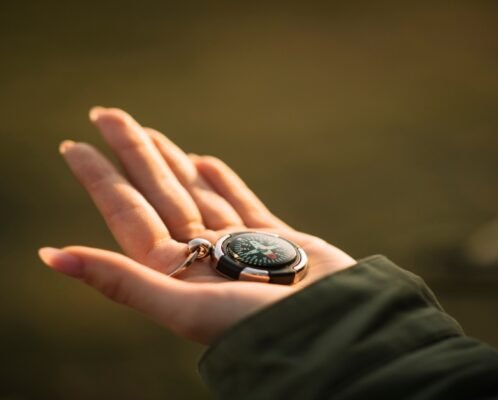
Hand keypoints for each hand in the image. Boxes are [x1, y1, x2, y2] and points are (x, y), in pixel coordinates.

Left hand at [38, 107, 355, 343]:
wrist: (332, 329)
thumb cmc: (257, 325)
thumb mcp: (183, 307)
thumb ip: (122, 280)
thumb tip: (51, 256)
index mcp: (176, 272)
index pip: (127, 213)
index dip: (100, 178)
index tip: (75, 144)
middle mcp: (203, 257)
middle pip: (159, 193)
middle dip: (133, 154)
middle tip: (107, 113)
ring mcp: (240, 247)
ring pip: (197, 193)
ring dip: (173, 162)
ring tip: (150, 132)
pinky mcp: (277, 241)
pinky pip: (243, 203)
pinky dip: (224, 181)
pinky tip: (204, 160)